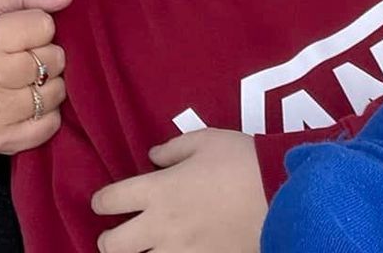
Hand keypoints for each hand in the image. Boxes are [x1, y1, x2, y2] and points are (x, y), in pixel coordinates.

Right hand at [0, 0, 72, 154]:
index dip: (40, 27)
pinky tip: (26, 106)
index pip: (45, 25)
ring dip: (49, 86)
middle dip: (47, 55)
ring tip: (26, 82)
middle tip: (26, 59)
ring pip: (56, 92)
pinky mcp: (1, 141)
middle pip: (54, 59)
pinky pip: (50, 125)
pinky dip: (46, 115)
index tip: (23, 36)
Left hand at [90, 129, 265, 252]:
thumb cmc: (243, 162)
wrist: (281, 196)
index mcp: (159, 190)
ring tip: (145, 250)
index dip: (101, 201)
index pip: (110, 200)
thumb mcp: (207, 140)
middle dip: (109, 240)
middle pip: (112, 246)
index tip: (105, 201)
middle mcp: (161, 225)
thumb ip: (173, 148)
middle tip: (118, 235)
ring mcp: (180, 252)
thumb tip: (153, 158)